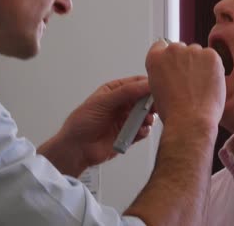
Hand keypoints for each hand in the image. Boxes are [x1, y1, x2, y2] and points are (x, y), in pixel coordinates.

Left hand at [39, 76, 153, 176]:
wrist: (76, 149)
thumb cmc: (81, 123)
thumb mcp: (103, 102)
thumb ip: (125, 92)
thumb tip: (144, 84)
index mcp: (114, 91)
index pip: (135, 83)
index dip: (147, 85)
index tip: (156, 88)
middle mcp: (121, 104)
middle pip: (143, 99)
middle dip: (150, 103)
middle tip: (154, 107)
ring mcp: (125, 120)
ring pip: (144, 115)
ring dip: (148, 117)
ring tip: (146, 120)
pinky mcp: (128, 135)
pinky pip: (142, 131)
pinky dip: (143, 131)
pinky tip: (140, 131)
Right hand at [145, 40, 225, 131]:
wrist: (190, 120)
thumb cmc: (174, 111)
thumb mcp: (157, 89)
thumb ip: (163, 73)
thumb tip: (173, 71)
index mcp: (155, 58)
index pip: (161, 46)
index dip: (170, 57)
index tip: (175, 65)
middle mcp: (172, 50)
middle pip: (182, 49)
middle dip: (186, 61)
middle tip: (190, 82)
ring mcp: (192, 51)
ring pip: (198, 54)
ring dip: (201, 65)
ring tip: (200, 87)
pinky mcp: (210, 55)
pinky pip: (213, 58)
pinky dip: (214, 68)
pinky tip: (209, 84)